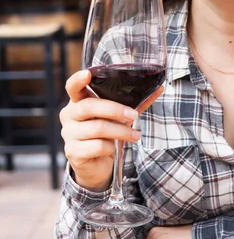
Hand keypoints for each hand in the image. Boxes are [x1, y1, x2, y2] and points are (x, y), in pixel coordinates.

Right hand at [60, 69, 163, 190]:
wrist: (96, 165)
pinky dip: (111, 147)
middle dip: (115, 110)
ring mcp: (69, 134)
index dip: (78, 80)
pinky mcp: (74, 152)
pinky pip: (97, 146)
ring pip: (97, 128)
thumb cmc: (107, 135)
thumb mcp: (118, 117)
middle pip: (89, 107)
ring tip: (135, 135)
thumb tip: (159, 88)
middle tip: (133, 115)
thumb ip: (134, 103)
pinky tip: (115, 149)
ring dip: (121, 131)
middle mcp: (69, 116)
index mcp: (78, 102)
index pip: (72, 87)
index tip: (87, 73)